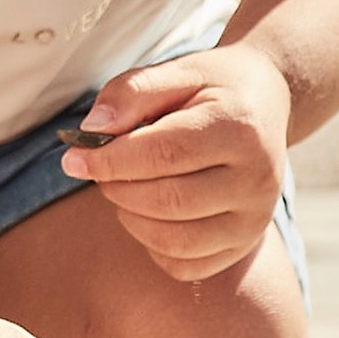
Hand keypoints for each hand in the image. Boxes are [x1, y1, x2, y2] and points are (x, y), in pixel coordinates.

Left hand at [59, 42, 290, 281]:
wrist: (265, 99)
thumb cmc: (213, 85)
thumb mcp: (176, 70)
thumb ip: (132, 93)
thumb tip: (92, 131)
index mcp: (240, 127)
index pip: (164, 154)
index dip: (110, 160)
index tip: (73, 157)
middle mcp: (257, 179)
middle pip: (168, 202)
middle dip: (118, 188)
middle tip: (98, 169)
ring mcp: (256, 218)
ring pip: (176, 242)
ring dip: (130, 218)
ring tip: (122, 187)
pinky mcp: (246, 243)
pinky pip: (187, 266)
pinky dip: (153, 246)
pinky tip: (148, 213)